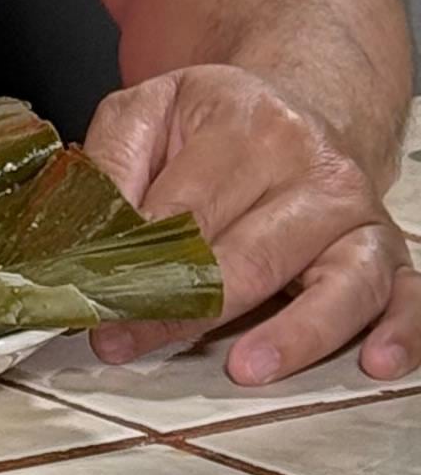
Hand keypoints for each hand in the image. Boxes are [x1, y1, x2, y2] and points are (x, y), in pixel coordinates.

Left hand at [83, 65, 419, 387]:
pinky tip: (376, 361)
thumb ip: (109, 162)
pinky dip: (400, 332)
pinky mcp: (389, 252)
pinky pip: (408, 297)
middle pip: (251, 255)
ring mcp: (358, 214)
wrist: (296, 109)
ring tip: (244, 365)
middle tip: (130, 342)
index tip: (95, 305)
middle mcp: (316, 167)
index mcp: (249, 124)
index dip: (133, 265)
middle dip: (186, 310)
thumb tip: (85, 233)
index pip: (184, 211)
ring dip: (292, 332)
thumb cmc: (215, 127)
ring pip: (339, 281)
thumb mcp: (148, 112)